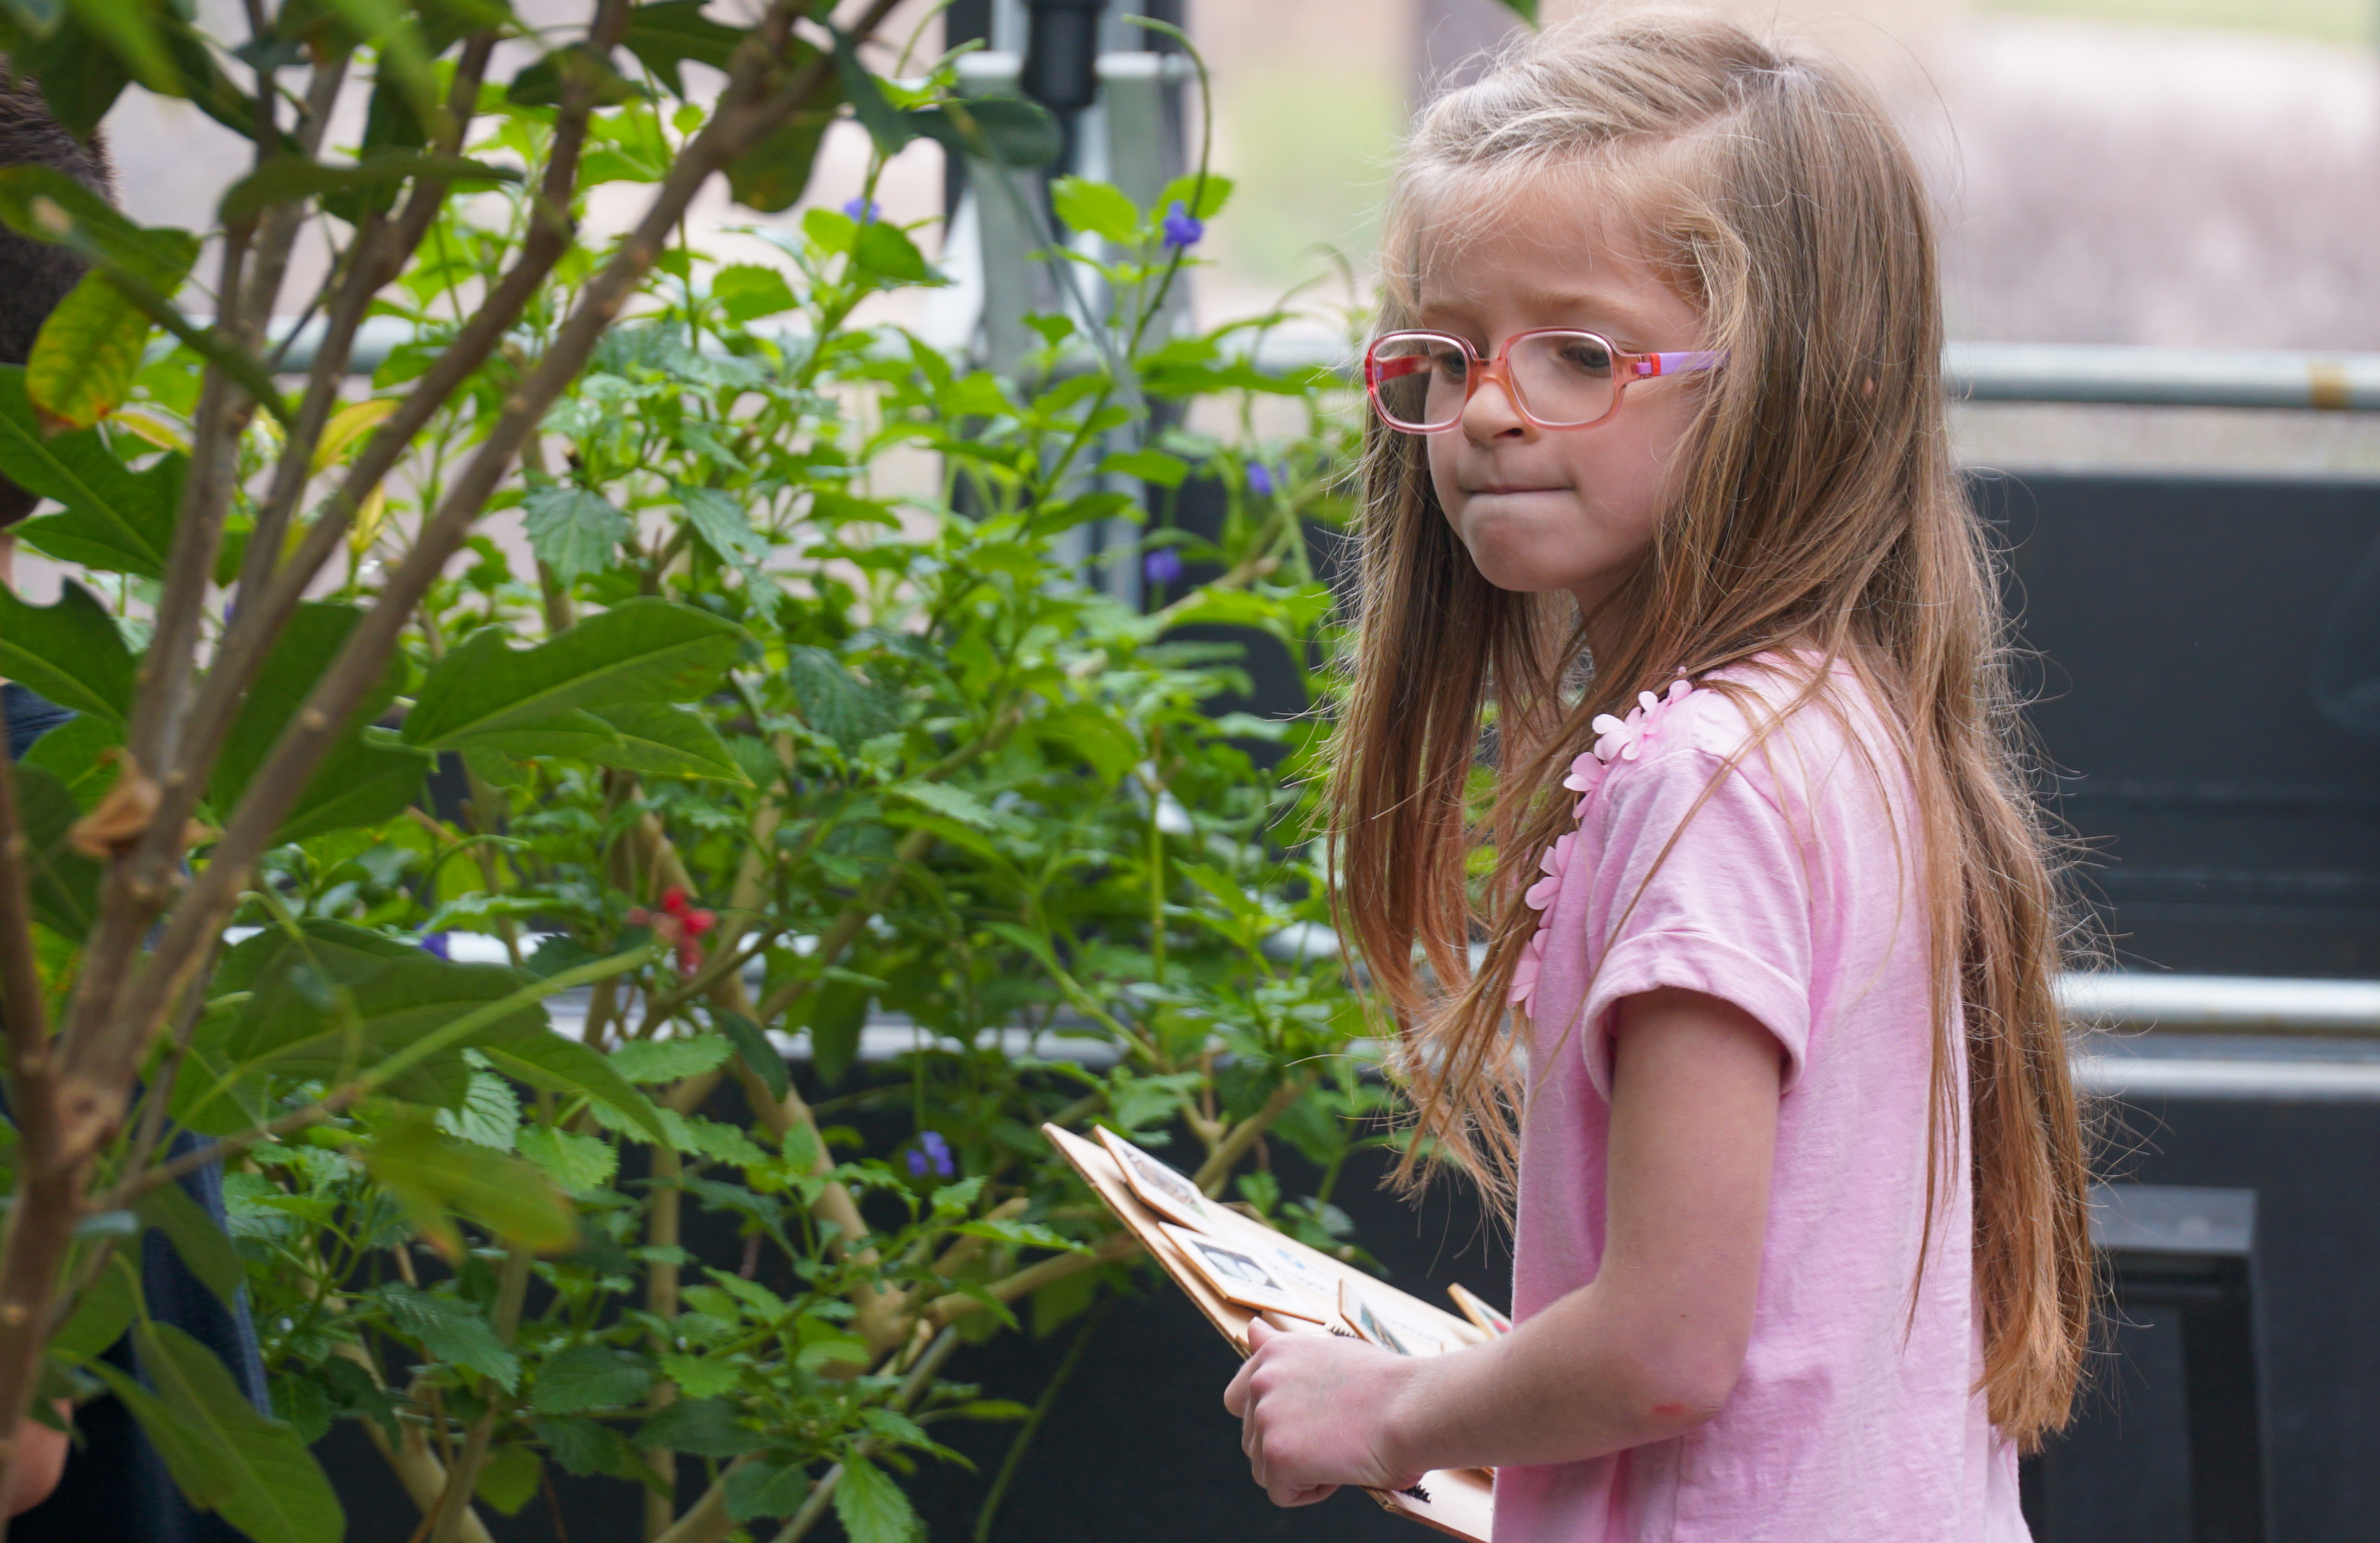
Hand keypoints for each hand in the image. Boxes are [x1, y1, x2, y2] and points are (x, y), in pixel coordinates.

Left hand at [1222, 1317, 1426, 1506]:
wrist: (1413, 1408)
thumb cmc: (1386, 1384)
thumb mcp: (1328, 1351)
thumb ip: (1284, 1350)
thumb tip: (1250, 1329)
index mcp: (1274, 1353)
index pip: (1240, 1398)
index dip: (1271, 1420)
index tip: (1307, 1422)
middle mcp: (1262, 1380)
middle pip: (1253, 1439)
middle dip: (1287, 1447)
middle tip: (1335, 1435)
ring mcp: (1267, 1417)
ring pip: (1265, 1469)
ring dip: (1300, 1470)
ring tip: (1341, 1448)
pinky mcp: (1278, 1454)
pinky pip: (1281, 1493)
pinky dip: (1312, 1491)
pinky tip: (1341, 1467)